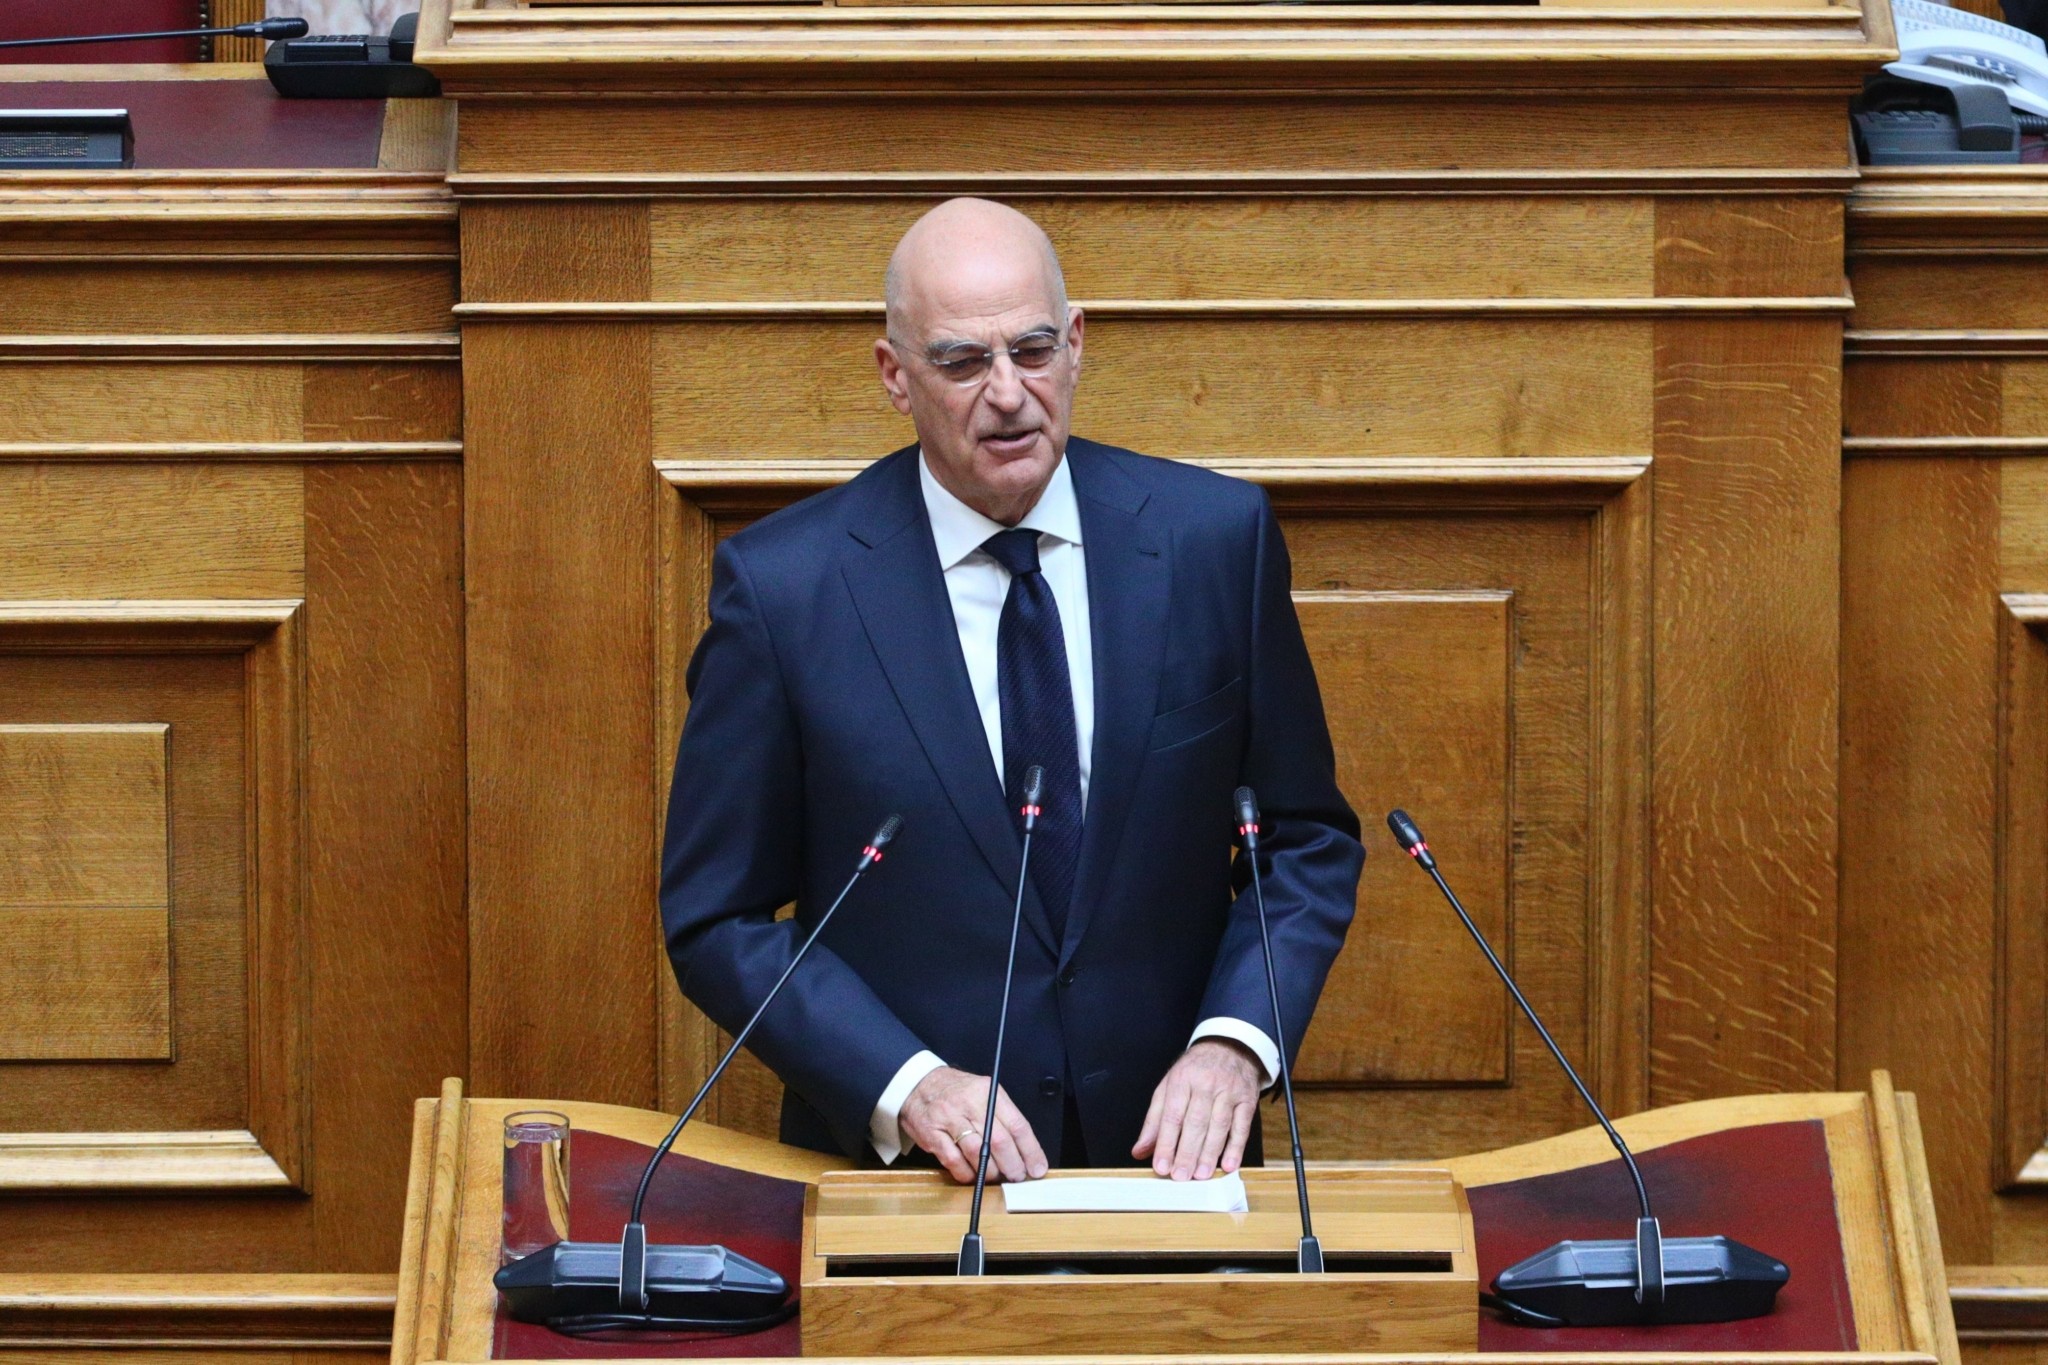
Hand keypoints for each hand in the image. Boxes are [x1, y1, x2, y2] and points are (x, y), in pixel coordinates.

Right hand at [899, 1066, 1048, 1184]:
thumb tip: (1025, 1150)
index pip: (1017, 1124)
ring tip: (996, 1177)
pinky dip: (967, 1173)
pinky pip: (954, 1161)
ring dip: (991, 1172)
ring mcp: (949, 1119)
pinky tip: (973, 1175)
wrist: (917, 1084)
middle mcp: (969, 1104)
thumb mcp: (983, 1092)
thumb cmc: (955, 1092)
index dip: (1030, 1151)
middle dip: (1013, 1165)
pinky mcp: (933, 1134)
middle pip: (999, 1141)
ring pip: (978, 1153)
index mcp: (988, 1092)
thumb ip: (1003, 1117)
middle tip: (1018, 1176)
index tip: (1037, 1167)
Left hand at [1132, 1039, 1260, 1180]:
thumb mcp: (1169, 1087)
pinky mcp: (1247, 1100)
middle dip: (1187, 1152)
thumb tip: (1140, 1150)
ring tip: (1201, 1175)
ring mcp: (1228, 1091)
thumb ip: (1154, 1120)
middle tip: (1181, 1176)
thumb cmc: (1195, 1070)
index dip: (1165, 1143)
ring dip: (1210, 1153)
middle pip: (1195, 1122)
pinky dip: (1236, 1147)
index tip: (1161, 1166)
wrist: (1230, 1046)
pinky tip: (1229, 1164)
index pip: (1172, 1116)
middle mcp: (1205, 1084)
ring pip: (1219, 1126)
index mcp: (1181, 1080)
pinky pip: (1242, 1126)